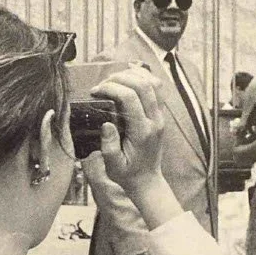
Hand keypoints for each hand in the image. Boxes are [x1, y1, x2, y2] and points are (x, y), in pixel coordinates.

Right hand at [89, 66, 164, 195]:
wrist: (147, 180)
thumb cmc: (128, 174)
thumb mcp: (113, 166)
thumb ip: (109, 146)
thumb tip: (106, 124)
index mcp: (143, 131)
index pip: (130, 98)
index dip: (111, 88)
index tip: (95, 91)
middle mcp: (155, 120)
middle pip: (143, 85)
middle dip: (120, 77)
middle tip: (102, 84)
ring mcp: (160, 116)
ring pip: (153, 83)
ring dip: (133, 75)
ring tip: (113, 78)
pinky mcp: (160, 114)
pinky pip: (157, 88)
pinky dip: (143, 77)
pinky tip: (129, 76)